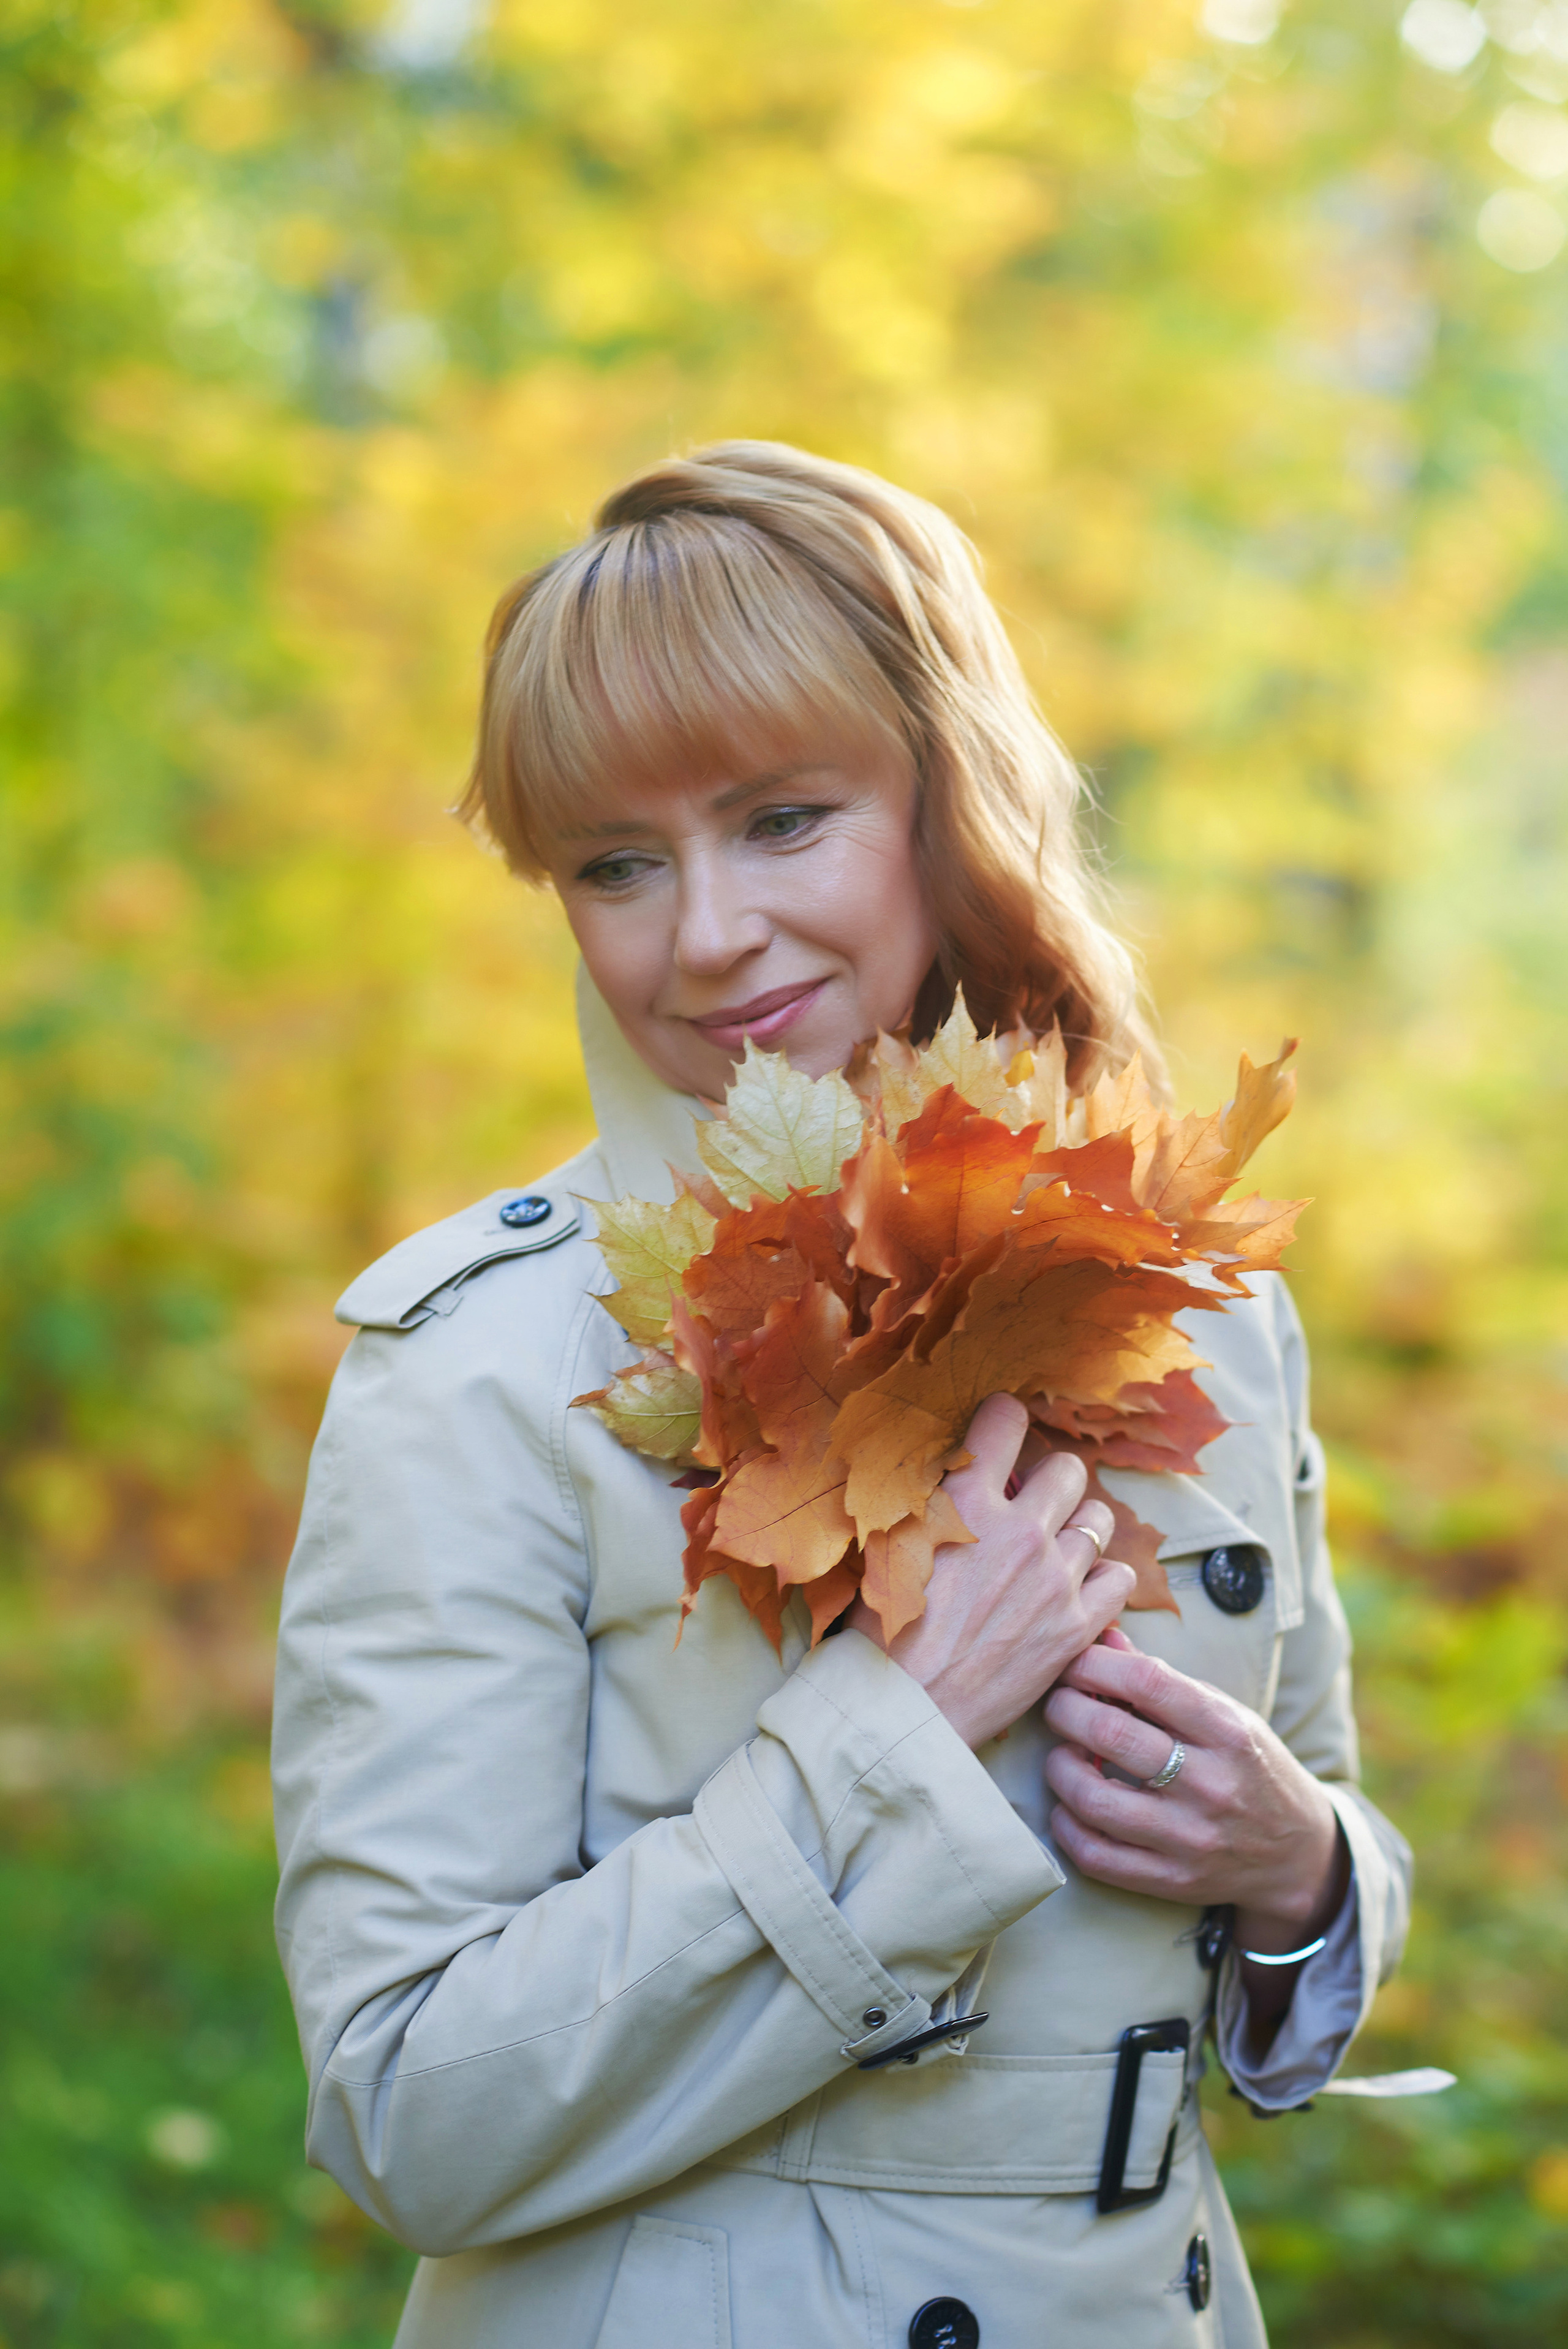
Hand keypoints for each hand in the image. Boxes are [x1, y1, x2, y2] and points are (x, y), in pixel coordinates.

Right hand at [846, 1395, 1135, 1750]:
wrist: (908, 1709)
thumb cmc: (883, 1631)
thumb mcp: (886, 1545)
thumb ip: (923, 1501)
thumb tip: (941, 1469)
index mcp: (966, 1501)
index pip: (1005, 1418)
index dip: (1002, 1420)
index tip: (999, 1435)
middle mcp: (1021, 1530)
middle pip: (1066, 1469)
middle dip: (1049, 1480)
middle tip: (1031, 1504)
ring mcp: (1056, 1578)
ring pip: (1099, 1519)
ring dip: (1078, 1528)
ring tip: (1056, 1549)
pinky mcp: (1077, 1625)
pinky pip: (1120, 1578)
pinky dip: (1103, 1578)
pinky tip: (1078, 1587)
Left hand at [1042, 1629, 1348, 2029]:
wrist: (1296, 1853)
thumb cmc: (1250, 1766)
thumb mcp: (1225, 1713)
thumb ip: (1162, 1679)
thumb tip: (1104, 1637)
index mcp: (1228, 1732)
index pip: (1147, 1682)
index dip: (1095, 1664)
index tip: (1075, 1663)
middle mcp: (1211, 1785)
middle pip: (1110, 1736)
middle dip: (1065, 1709)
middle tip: (1057, 1704)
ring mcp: (1190, 1838)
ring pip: (1093, 1800)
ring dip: (1060, 1768)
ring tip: (1064, 1754)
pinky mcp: (1171, 1880)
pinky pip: (1095, 1856)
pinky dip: (1067, 1827)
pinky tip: (1069, 1806)